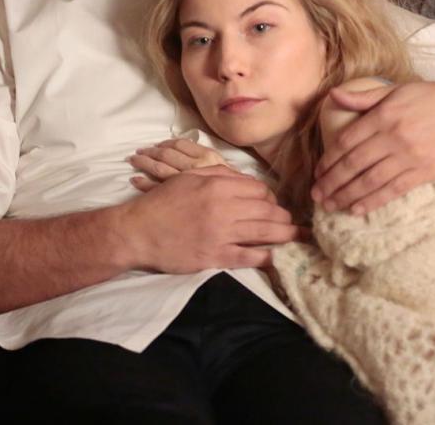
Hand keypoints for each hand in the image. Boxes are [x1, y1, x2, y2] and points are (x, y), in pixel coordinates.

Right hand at [123, 167, 299, 271]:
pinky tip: (278, 257)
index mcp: (217, 186)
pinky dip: (266, 256)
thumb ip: (219, 177)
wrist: (137, 231)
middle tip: (294, 223)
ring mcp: (220, 233)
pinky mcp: (214, 256)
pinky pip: (248, 256)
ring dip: (285, 235)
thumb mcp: (189, 178)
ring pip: (264, 232)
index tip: (274, 205)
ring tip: (298, 237)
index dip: (270, 198)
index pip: (258, 190)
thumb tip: (246, 182)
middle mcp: (223, 208)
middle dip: (284, 217)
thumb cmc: (162, 202)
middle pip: (267, 210)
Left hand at [129, 138, 231, 191]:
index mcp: (207, 159)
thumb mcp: (227, 175)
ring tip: (134, 160)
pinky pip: (155, 188)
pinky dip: (143, 183)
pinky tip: (135, 180)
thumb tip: (201, 156)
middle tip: (139, 152)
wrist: (235, 215)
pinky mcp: (174, 199)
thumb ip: (214, 165)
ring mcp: (183, 184)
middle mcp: (194, 168)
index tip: (157, 144)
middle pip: (167, 154)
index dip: (167, 143)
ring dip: (144, 163)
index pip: (181, 144)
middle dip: (151, 151)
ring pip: (159, 168)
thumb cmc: (232, 195)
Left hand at [311, 79, 434, 215]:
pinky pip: (392, 191)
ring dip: (346, 195)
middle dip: (332, 182)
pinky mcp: (423, 173)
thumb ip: (363, 97)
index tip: (317, 171)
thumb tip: (333, 96)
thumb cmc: (432, 98)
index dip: (329, 158)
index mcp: (384, 115)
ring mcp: (409, 158)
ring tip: (330, 205)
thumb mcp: (396, 90)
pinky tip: (357, 209)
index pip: (347, 141)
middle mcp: (394, 138)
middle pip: (354, 164)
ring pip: (370, 181)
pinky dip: (373, 202)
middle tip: (316, 195)